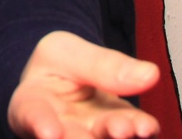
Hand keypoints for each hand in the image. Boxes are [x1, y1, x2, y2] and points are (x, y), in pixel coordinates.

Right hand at [8, 31, 160, 138]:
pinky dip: (139, 131)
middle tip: (110, 130)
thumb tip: (150, 74)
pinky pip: (127, 135)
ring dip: (116, 134)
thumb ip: (100, 63)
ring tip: (130, 128)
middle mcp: (58, 130)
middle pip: (69, 137)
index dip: (39, 124)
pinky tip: (147, 127)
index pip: (31, 114)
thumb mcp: (66, 51)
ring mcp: (87, 136)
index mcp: (31, 103)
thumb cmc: (57, 66)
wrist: (68, 79)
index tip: (50, 133)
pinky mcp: (113, 136)